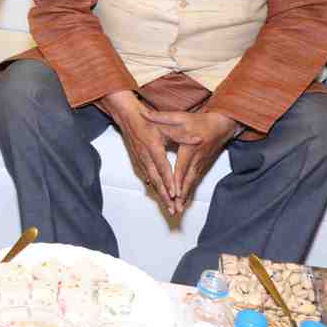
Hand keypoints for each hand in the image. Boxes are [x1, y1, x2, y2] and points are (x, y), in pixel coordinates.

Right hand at [100, 90, 181, 214]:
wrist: (127, 116)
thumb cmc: (147, 120)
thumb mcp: (167, 124)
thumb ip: (183, 134)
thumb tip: (199, 139)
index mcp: (153, 148)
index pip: (163, 169)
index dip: (169, 182)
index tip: (175, 194)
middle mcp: (145, 156)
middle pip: (156, 180)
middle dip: (165, 196)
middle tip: (172, 209)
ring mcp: (140, 159)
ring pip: (151, 180)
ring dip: (159, 194)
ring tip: (167, 206)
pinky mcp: (137, 159)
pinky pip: (146, 175)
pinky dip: (152, 185)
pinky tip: (155, 191)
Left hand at [142, 109, 236, 210]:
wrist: (222, 124)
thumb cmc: (200, 121)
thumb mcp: (179, 116)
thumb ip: (160, 116)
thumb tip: (142, 113)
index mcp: (190, 148)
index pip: (182, 167)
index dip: (177, 180)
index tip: (173, 192)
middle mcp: (196, 159)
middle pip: (187, 180)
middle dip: (181, 195)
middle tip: (175, 208)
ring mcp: (201, 164)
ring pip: (191, 183)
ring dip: (185, 197)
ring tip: (178, 210)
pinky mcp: (202, 166)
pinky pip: (194, 182)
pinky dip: (189, 192)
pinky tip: (184, 201)